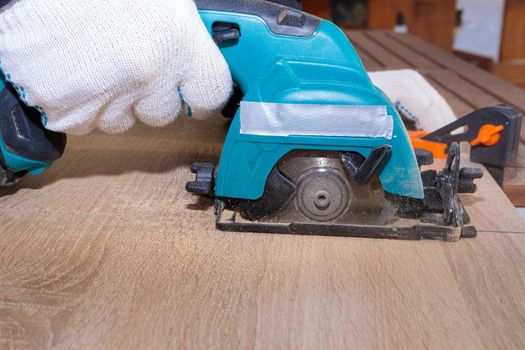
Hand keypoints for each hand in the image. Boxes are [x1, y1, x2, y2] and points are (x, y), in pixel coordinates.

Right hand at [0, 0, 231, 133]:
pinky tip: (72, 73)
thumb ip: (181, 38)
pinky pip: (83, 124)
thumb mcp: (160, 2)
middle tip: (130, 66)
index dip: (202, 95)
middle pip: (163, 114)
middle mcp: (147, 75)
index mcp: (178, 40)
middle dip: (150, 97)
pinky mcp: (65, 108)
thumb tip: (192, 65)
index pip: (211, 92)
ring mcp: (106, 95)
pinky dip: (78, 106)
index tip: (194, 95)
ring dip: (112, 102)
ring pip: (121, 122)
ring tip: (95, 64)